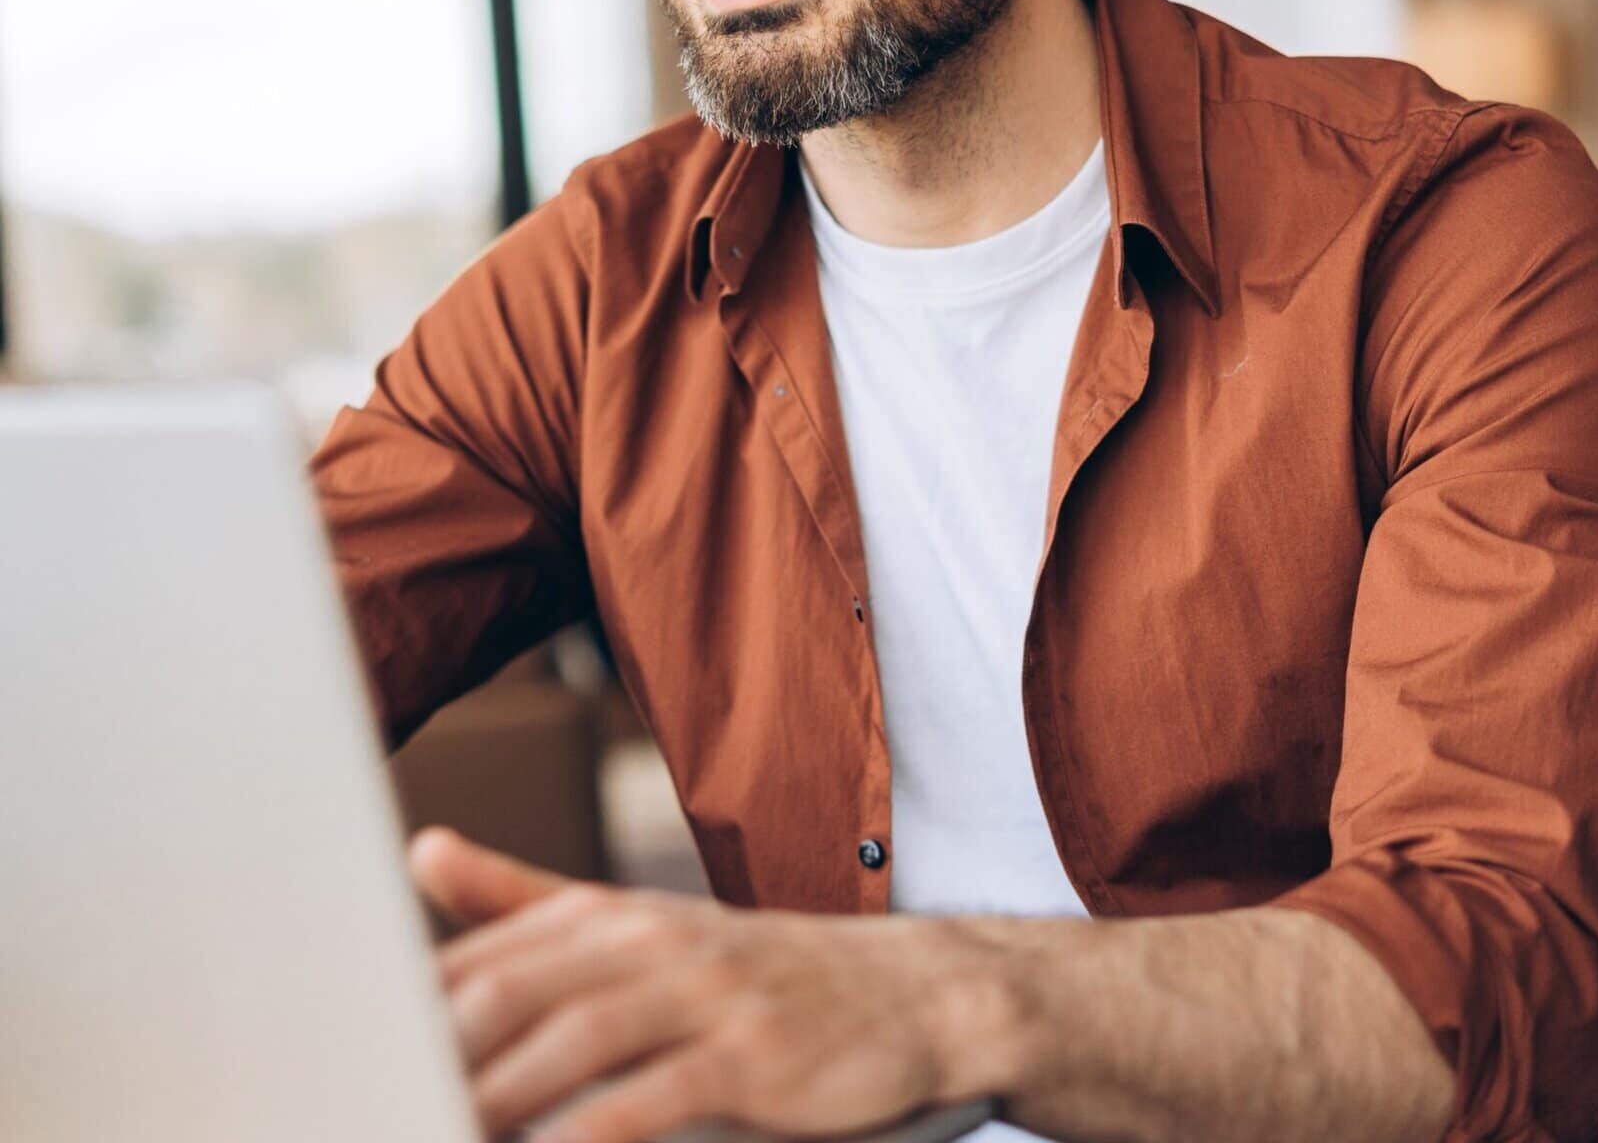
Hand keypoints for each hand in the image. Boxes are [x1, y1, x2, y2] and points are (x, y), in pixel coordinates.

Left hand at [408, 827, 1010, 1142]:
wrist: (902, 990)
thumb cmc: (751, 973)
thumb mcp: (637, 930)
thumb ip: (522, 897)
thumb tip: (419, 846)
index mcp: (602, 913)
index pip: (472, 962)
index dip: (396, 1020)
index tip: (332, 1069)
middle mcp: (643, 937)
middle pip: (504, 992)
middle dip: (426, 1059)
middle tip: (355, 1104)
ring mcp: (700, 990)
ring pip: (568, 1040)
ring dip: (489, 1100)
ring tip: (429, 1133)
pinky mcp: (749, 1051)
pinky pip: (653, 1097)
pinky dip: (588, 1137)